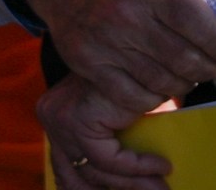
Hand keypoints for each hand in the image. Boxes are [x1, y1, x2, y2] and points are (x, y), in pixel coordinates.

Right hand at [17, 0, 215, 114]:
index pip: (196, 23)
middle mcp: (126, 15)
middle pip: (183, 58)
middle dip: (209, 68)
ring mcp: (105, 42)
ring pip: (160, 81)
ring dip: (186, 84)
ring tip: (194, 76)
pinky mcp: (88, 63)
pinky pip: (131, 95)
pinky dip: (154, 98)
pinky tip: (164, 86)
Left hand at [38, 73, 173, 189]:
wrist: (141, 40)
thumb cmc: (137, 72)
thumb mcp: (124, 112)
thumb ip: (122, 139)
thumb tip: (147, 179)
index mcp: (57, 118)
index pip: (68, 173)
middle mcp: (52, 119)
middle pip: (77, 179)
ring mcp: (60, 120)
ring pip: (95, 172)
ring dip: (134, 184)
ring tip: (163, 186)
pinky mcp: (78, 119)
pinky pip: (107, 158)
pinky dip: (136, 167)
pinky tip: (161, 165)